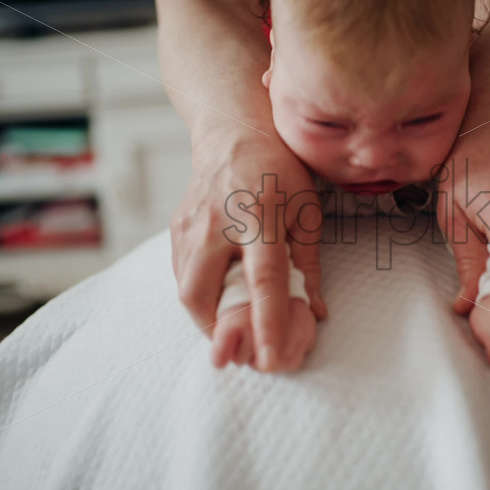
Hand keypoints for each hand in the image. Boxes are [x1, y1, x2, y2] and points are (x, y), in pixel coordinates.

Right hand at [171, 132, 327, 371]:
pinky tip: (220, 298)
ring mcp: (188, 226)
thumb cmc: (278, 168)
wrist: (233, 130)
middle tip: (244, 347)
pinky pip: (181, 277)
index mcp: (257, 216)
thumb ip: (308, 264)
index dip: (269, 324)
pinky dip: (199, 298)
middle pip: (202, 296)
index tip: (274, 359)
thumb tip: (314, 311)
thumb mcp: (306, 210)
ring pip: (186, 292)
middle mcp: (215, 223)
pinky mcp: (175, 229)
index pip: (263, 282)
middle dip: (220, 332)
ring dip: (208, 319)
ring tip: (234, 328)